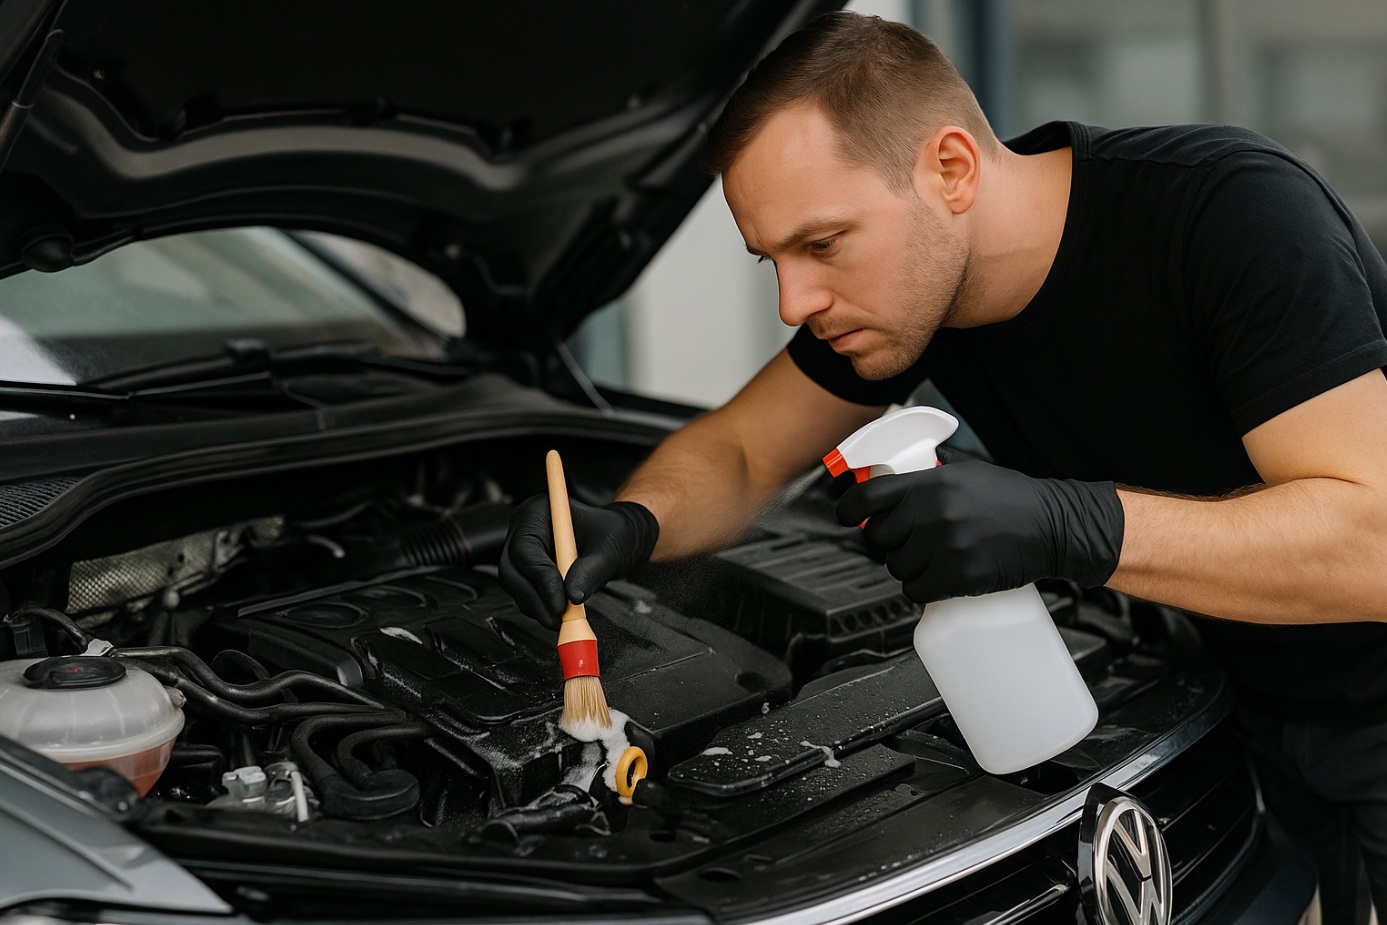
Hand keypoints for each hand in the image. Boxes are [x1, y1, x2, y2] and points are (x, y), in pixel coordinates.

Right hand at [499, 495, 659, 627]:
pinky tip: (561, 612)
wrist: (616, 539)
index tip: (560, 601)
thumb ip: (592, 570)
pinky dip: (541, 607)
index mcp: (538, 513)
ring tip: (565, 617)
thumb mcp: (609, 548)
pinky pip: (525, 593)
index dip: (540, 578)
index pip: (525, 549)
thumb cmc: (613, 532)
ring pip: (516, 586)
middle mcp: (524, 530)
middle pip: (512, 570)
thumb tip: (574, 594)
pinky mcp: (527, 571)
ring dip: (538, 607)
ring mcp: (523, 552)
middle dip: (535, 598)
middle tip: (560, 616)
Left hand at [836, 448, 1122, 601]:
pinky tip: (937, 579)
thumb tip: (888, 479)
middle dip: (889, 542)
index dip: (848, 509)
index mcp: (932, 483)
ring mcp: (947, 546)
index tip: (847, 517)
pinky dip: (922, 589)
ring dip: (908, 567)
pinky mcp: (961, 576)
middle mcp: (934, 512)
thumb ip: (928, 476)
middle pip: (878, 537)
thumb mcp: (967, 471)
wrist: (1054, 526)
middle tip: (909, 541)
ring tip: (933, 558)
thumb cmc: (1013, 498)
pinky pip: (916, 590)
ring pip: (896, 567)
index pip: (867, 497)